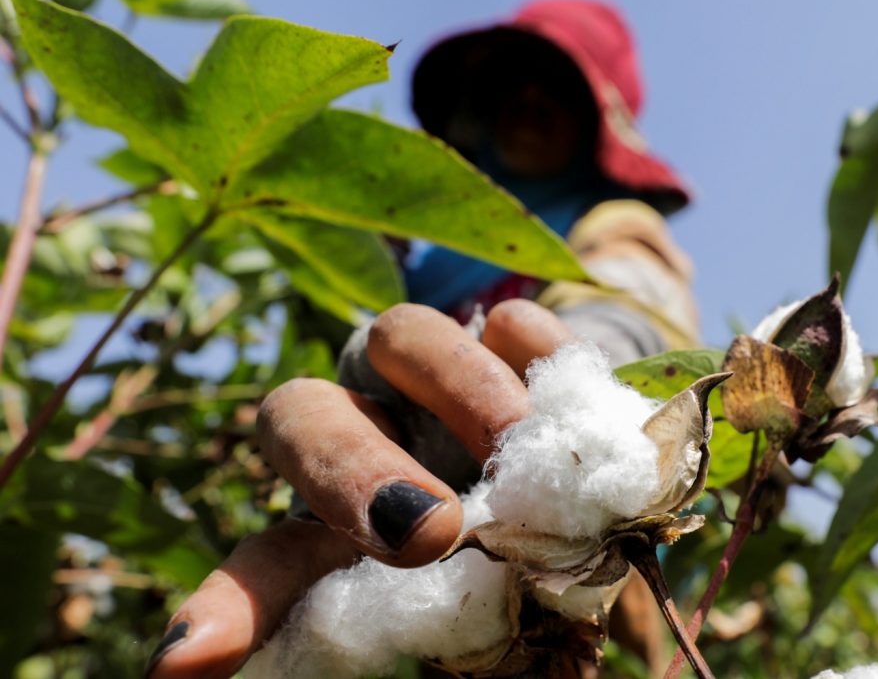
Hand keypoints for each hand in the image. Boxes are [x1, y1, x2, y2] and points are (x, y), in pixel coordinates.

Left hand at [145, 299, 573, 678]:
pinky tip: (561, 407)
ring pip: (398, 335)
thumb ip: (469, 628)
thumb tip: (483, 654)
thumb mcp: (488, 621)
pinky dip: (533, 357)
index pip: (266, 565)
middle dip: (355, 469)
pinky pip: (510, 323)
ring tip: (515, 445)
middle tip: (431, 535)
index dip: (230, 608)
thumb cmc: (524, 577)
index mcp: (340, 528)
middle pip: (304, 414)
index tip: (191, 661)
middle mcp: (366, 434)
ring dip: (458, 388)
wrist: (594, 493)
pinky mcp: (507, 336)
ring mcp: (431, 373)